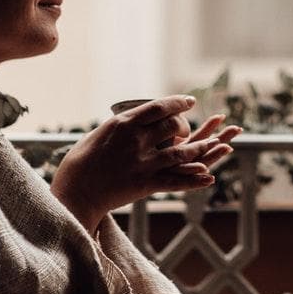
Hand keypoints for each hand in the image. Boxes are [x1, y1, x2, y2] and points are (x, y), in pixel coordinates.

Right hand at [50, 95, 240, 232]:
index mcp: (123, 123)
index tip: (190, 101)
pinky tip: (209, 177)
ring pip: (182, 152)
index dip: (178, 103)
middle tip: (190, 130)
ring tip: (219, 145)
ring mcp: (143, 162)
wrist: (73, 192)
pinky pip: (177, 181)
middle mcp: (136, 140)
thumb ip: (121, 127)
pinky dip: (195, 179)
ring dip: (203, 149)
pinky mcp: (145, 184)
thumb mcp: (99, 134)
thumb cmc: (80, 163)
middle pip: (174, 126)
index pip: (159, 107)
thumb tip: (135, 120)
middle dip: (187, 127)